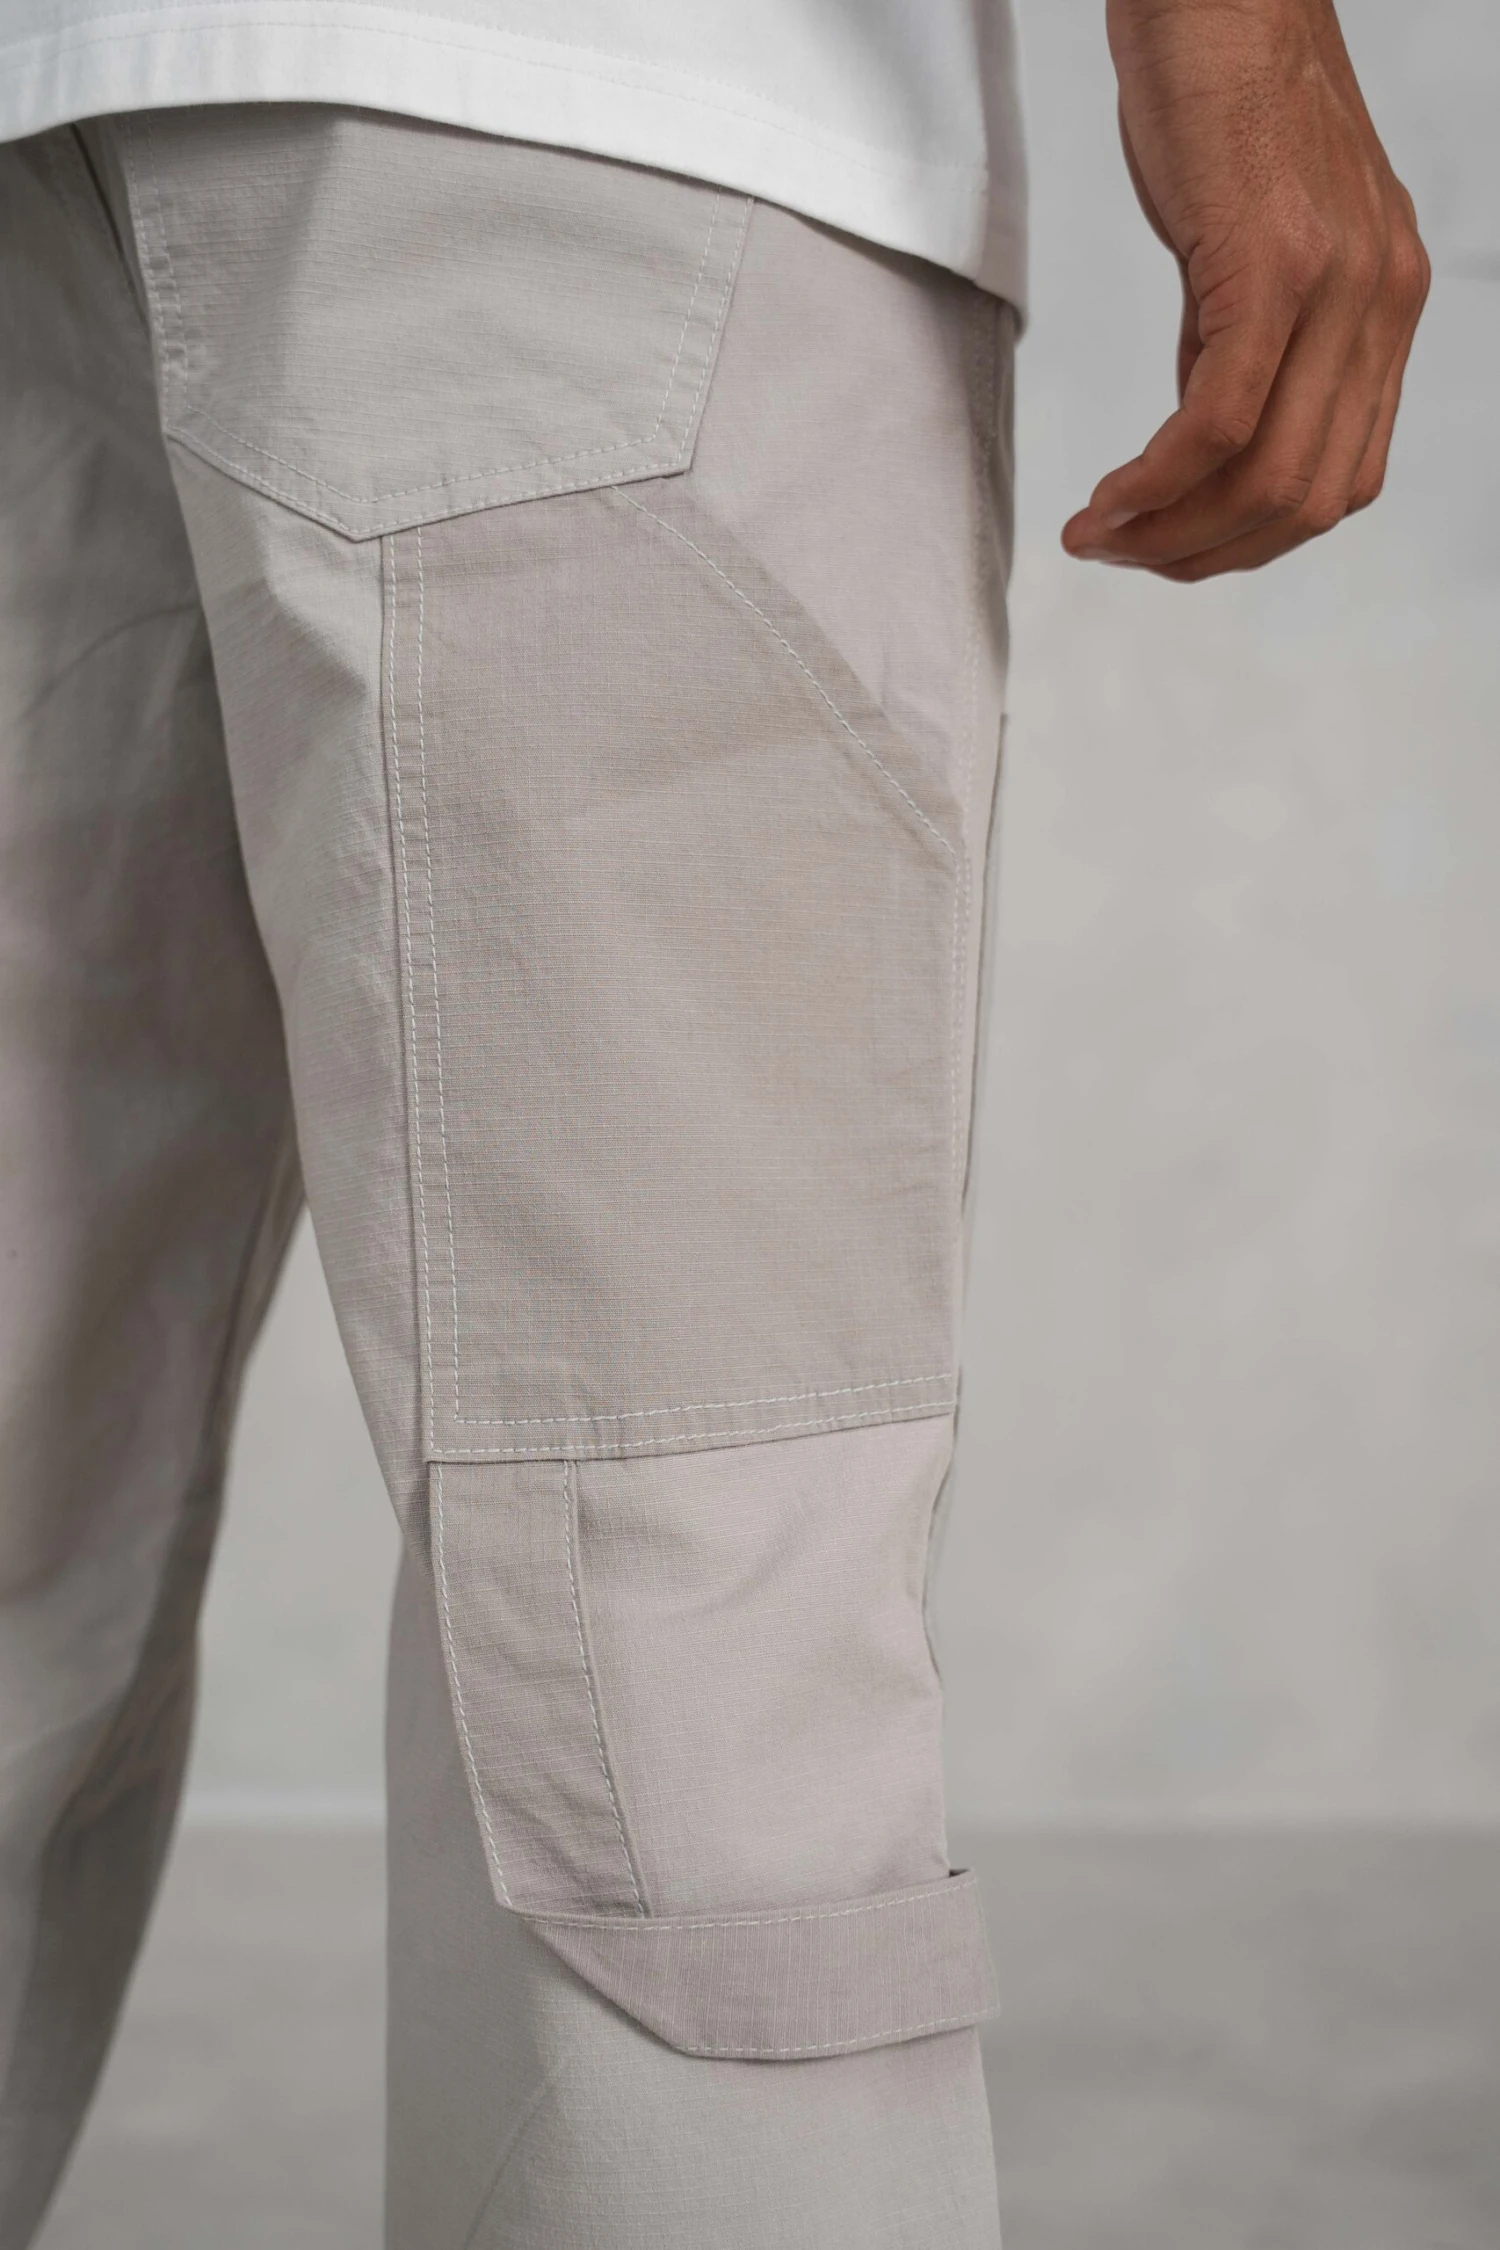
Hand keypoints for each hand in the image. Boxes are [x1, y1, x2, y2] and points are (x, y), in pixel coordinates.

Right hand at [1063, 0, 1428, 581]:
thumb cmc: (1221, 95)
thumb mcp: (1254, 238)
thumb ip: (1247, 340)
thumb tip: (1205, 438)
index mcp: (1388, 303)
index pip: (1343, 477)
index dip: (1253, 540)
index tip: (1171, 545)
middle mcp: (1383, 301)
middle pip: (1308, 499)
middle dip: (1206, 555)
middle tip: (1125, 555)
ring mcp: (1340, 283)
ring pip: (1269, 477)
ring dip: (1174, 533)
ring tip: (1103, 536)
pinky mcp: (1275, 263)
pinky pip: (1219, 421)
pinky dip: (1157, 481)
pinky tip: (1110, 495)